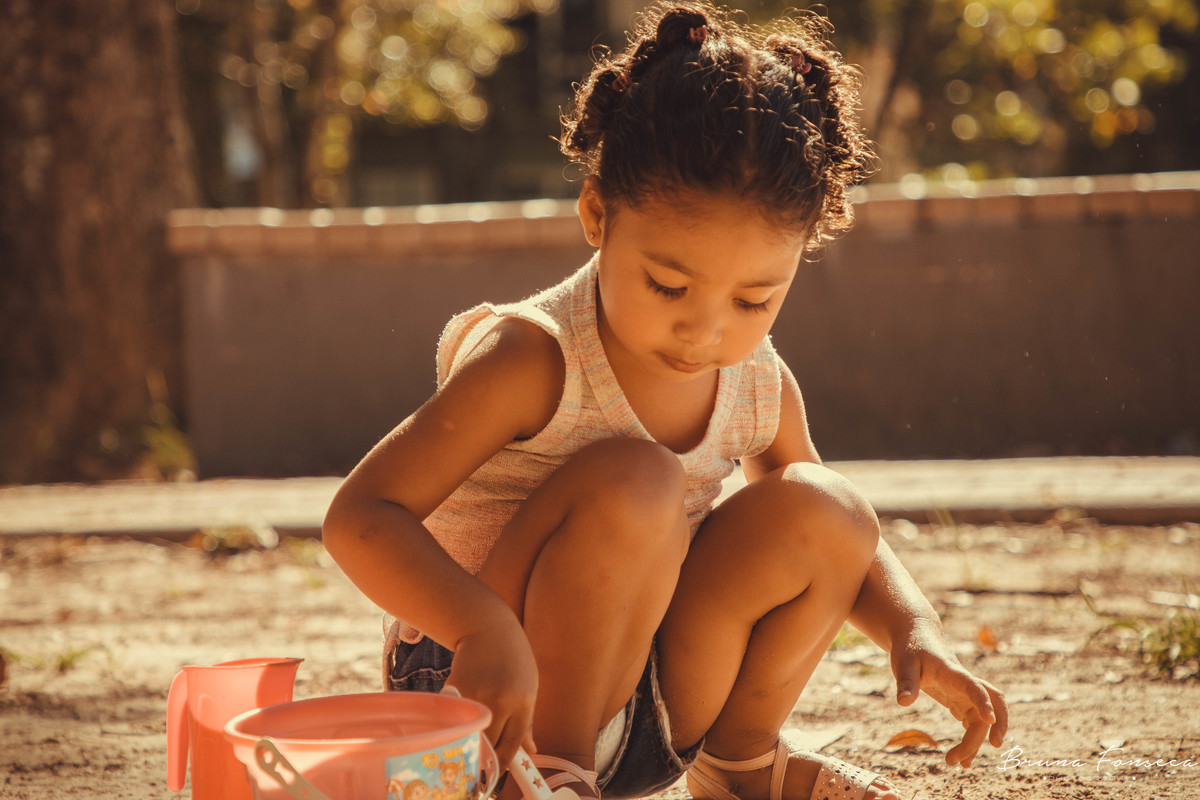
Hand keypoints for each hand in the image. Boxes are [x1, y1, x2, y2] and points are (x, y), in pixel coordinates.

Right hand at [446, 617, 538, 767]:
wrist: (488, 628)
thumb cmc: (513, 658)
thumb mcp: (530, 687)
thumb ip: (527, 722)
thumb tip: (531, 751)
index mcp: (524, 701)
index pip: (512, 744)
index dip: (502, 763)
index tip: (496, 771)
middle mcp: (501, 700)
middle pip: (489, 744)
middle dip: (485, 756)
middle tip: (481, 759)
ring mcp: (477, 694)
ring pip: (470, 733)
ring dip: (470, 739)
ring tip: (472, 735)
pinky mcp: (455, 689)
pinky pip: (456, 717)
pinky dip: (457, 722)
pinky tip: (461, 716)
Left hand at [889, 617, 1008, 767]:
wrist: (917, 637)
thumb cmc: (911, 649)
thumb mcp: (903, 663)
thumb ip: (906, 682)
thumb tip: (904, 703)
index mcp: (954, 673)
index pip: (975, 686)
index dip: (983, 702)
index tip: (988, 720)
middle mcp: (965, 684)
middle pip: (989, 706)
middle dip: (988, 730)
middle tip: (972, 756)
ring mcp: (965, 693)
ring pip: (982, 719)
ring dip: (976, 741)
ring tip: (958, 764)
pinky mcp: (959, 700)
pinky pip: (973, 722)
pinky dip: (972, 739)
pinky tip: (962, 757)